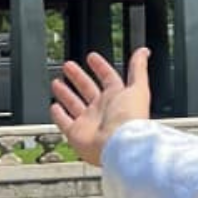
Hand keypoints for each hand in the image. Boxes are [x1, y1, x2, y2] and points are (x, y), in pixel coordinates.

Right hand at [49, 48, 151, 166]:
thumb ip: (138, 69)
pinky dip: (58, 116)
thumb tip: (143, 51)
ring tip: (57, 82)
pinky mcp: (76, 134)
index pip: (108, 78)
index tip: (92, 57)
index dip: (100, 67)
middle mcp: (103, 110)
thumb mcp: (138, 88)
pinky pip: (64, 123)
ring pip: (75, 105)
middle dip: (78, 77)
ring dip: (66, 94)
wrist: (119, 146)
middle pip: (88, 90)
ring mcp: (89, 123)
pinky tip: (54, 107)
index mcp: (118, 98)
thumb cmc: (131, 119)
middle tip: (69, 66)